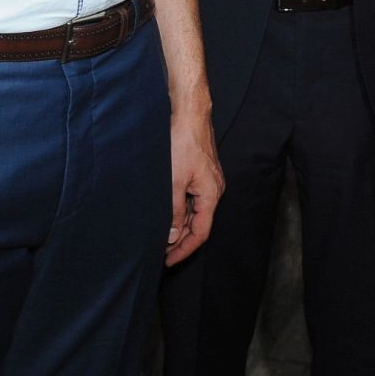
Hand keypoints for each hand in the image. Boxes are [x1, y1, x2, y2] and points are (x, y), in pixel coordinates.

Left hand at [167, 107, 223, 264]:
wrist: (189, 114)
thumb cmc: (183, 142)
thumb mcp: (174, 181)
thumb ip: (174, 211)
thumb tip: (172, 236)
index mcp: (211, 194)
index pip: (201, 232)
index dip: (184, 249)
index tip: (168, 261)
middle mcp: (214, 190)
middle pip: (199, 223)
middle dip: (180, 240)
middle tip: (160, 251)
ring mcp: (209, 180)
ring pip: (195, 211)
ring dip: (179, 224)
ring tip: (160, 235)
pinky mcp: (201, 172)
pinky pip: (193, 199)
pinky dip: (180, 209)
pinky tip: (167, 212)